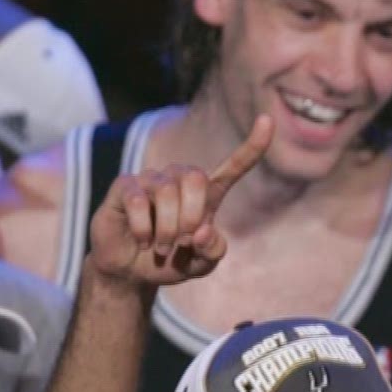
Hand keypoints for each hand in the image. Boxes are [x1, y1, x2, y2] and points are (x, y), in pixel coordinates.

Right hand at [85, 114, 273, 286]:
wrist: (132, 271)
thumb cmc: (171, 261)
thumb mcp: (201, 264)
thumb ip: (213, 251)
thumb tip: (202, 230)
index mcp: (207, 194)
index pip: (234, 165)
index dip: (252, 146)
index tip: (267, 120)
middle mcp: (180, 179)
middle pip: (196, 178)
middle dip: (191, 217)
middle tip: (183, 243)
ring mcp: (151, 179)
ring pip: (166, 192)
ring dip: (166, 230)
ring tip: (161, 248)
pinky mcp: (125, 185)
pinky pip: (138, 201)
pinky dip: (144, 229)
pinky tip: (142, 241)